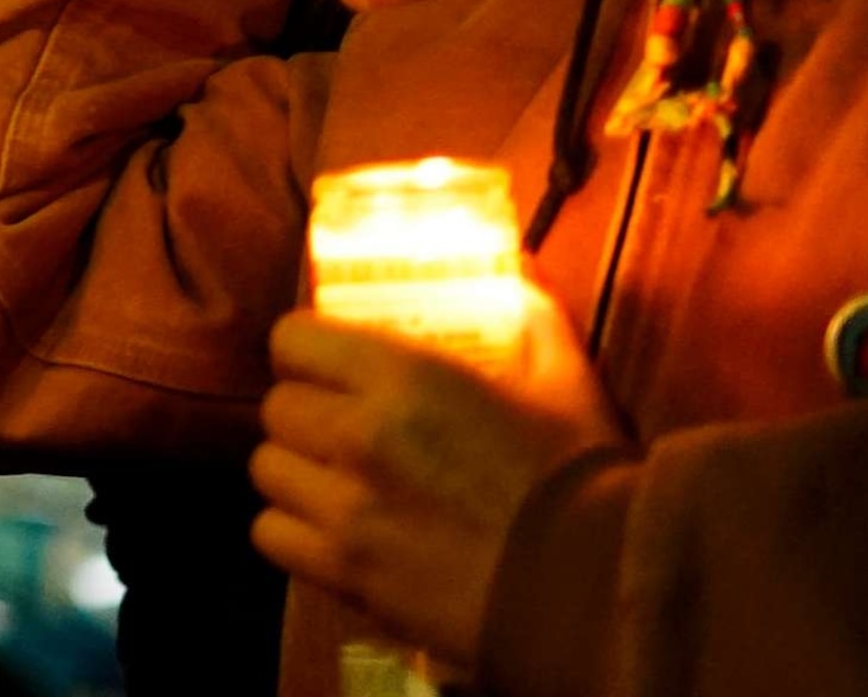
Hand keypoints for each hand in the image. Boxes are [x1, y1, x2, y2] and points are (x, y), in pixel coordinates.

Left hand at [248, 294, 626, 675]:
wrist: (600, 594)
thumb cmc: (585, 484)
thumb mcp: (566, 385)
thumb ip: (533, 321)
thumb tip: (519, 274)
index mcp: (404, 379)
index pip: (293, 340)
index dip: (306, 349)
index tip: (330, 363)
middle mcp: (357, 437)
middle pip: (277, 407)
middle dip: (306, 410)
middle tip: (342, 424)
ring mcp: (344, 509)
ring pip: (267, 470)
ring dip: (297, 470)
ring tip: (336, 480)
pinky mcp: (344, 573)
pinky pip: (271, 535)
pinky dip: (292, 530)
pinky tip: (333, 531)